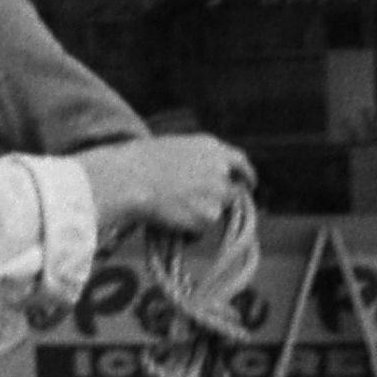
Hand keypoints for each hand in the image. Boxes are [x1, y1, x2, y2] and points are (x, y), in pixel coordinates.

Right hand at [82, 132, 248, 243]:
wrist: (128, 180)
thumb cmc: (136, 163)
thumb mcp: (172, 149)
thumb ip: (196, 160)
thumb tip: (199, 178)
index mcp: (212, 147)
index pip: (241, 162)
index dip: (246, 176)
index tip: (248, 185)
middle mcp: (222, 168)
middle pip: (232, 192)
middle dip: (218, 201)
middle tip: (195, 207)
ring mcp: (219, 193)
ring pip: (215, 212)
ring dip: (199, 215)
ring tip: (169, 210)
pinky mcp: (210, 216)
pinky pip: (201, 229)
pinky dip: (188, 229)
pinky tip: (168, 218)